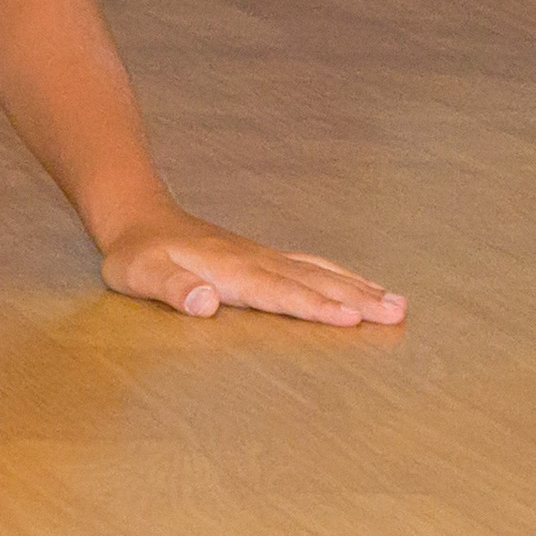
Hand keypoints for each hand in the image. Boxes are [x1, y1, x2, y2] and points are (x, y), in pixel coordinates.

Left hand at [100, 206, 404, 328]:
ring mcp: (263, 256)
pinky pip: (311, 266)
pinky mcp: (264, 257)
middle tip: (398, 314)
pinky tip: (364, 285)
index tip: (352, 319)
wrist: (138, 217)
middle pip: (311, 281)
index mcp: (229, 270)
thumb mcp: (139, 275)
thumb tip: (206, 302)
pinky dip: (342, 276)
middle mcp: (254, 260)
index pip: (279, 293)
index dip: (314, 307)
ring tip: (398, 305)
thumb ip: (172, 289)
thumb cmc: (137, 255)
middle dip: (356, 298)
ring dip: (358, 288)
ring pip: (318, 272)